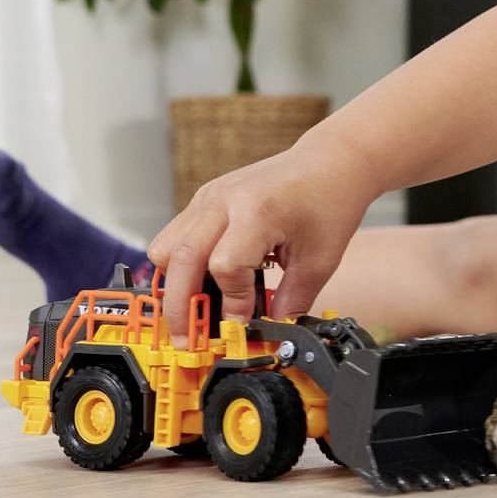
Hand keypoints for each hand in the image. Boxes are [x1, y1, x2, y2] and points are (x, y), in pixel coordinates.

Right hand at [146, 132, 373, 343]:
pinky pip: (176, 234)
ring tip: (196, 306)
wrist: (332, 158)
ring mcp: (210, 195)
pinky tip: (207, 278)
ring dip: (174, 282)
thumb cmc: (329, 201)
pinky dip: (182, 262)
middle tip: (185, 339)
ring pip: (165, 246)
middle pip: (180, 259)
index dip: (232, 301)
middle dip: (179, 307)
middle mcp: (225, 199)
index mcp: (257, 210)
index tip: (241, 323)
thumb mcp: (320, 259)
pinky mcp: (205, 196)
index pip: (225, 266)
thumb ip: (292, 300)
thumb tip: (268, 333)